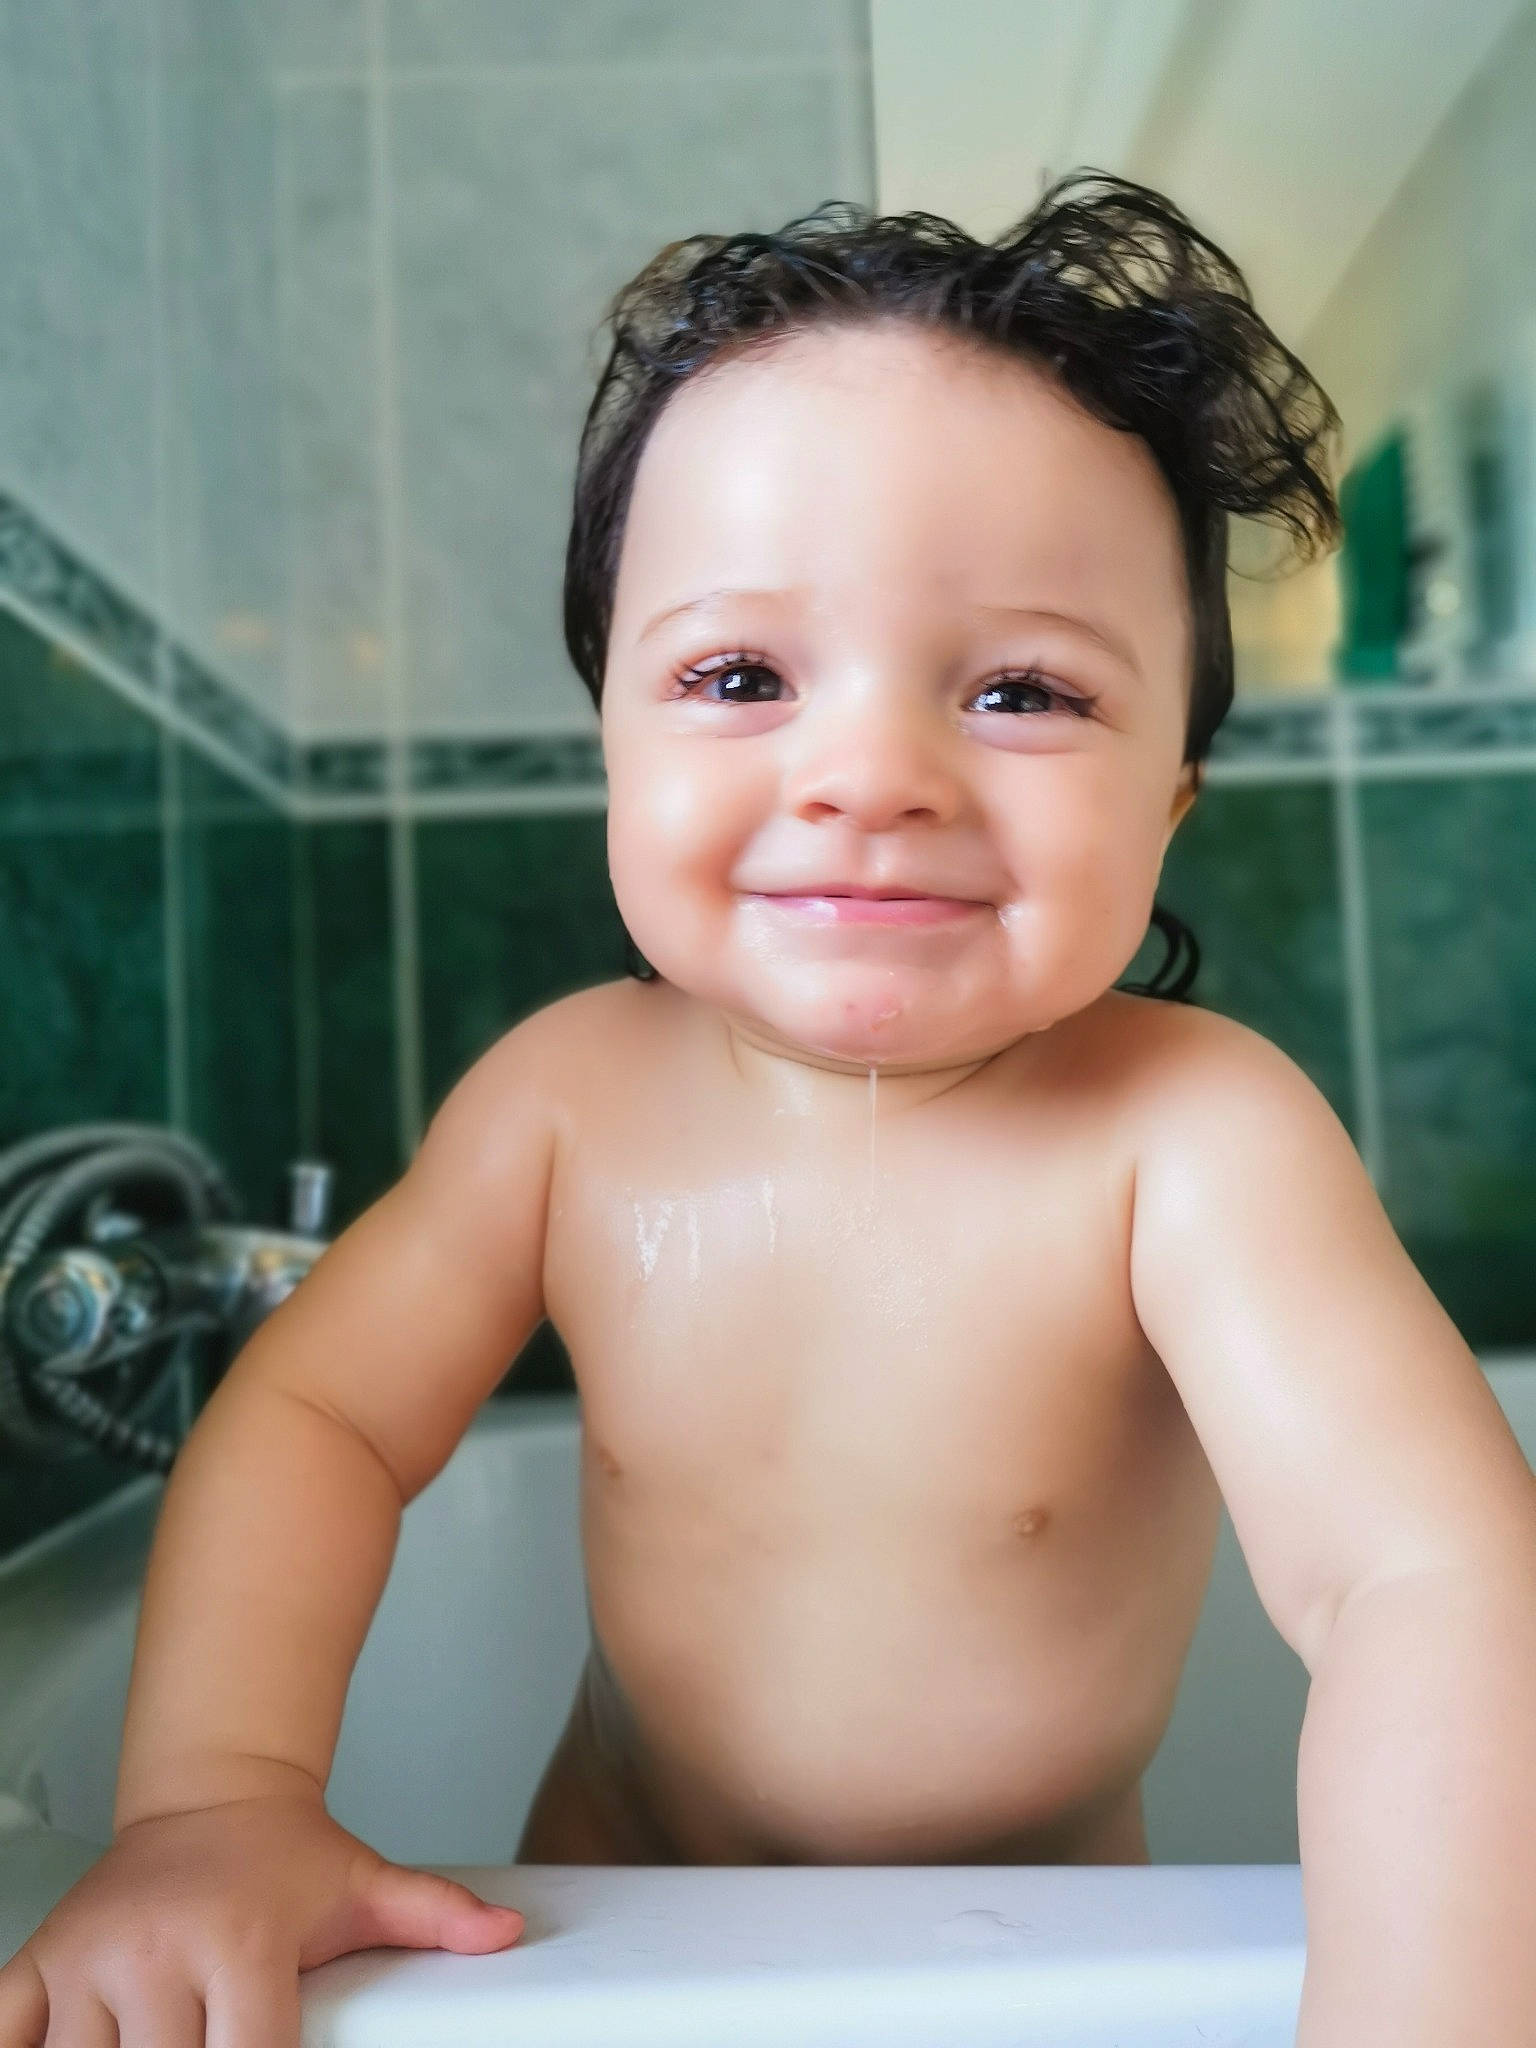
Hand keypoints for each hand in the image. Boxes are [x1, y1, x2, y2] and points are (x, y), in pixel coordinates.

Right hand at [0, 1788, 523, 2045]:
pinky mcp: (39, 1963)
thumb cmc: (285, 1858)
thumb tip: (507, 1936)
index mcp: (239, 1940)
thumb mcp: (364, 1884)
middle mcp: (156, 1948)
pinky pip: (8, 2034)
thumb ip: (435, 1916)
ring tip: (156, 2047)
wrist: (209, 1794)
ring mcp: (88, 1957)